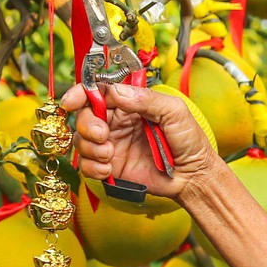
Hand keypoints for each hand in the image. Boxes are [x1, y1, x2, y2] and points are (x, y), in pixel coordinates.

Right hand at [60, 82, 218, 201]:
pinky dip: (92, 167)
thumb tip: (116, 91)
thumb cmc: (189, 140)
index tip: (73, 101)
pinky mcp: (110, 167)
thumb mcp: (174, 111)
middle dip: (86, 124)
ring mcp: (111, 145)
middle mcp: (116, 123)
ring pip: (81, 141)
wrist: (193, 175)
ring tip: (110, 155)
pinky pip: (87, 166)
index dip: (81, 94)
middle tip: (102, 134)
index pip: (98, 92)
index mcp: (129, 104)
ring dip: (90, 148)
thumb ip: (147, 99)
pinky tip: (108, 169)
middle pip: (84, 116)